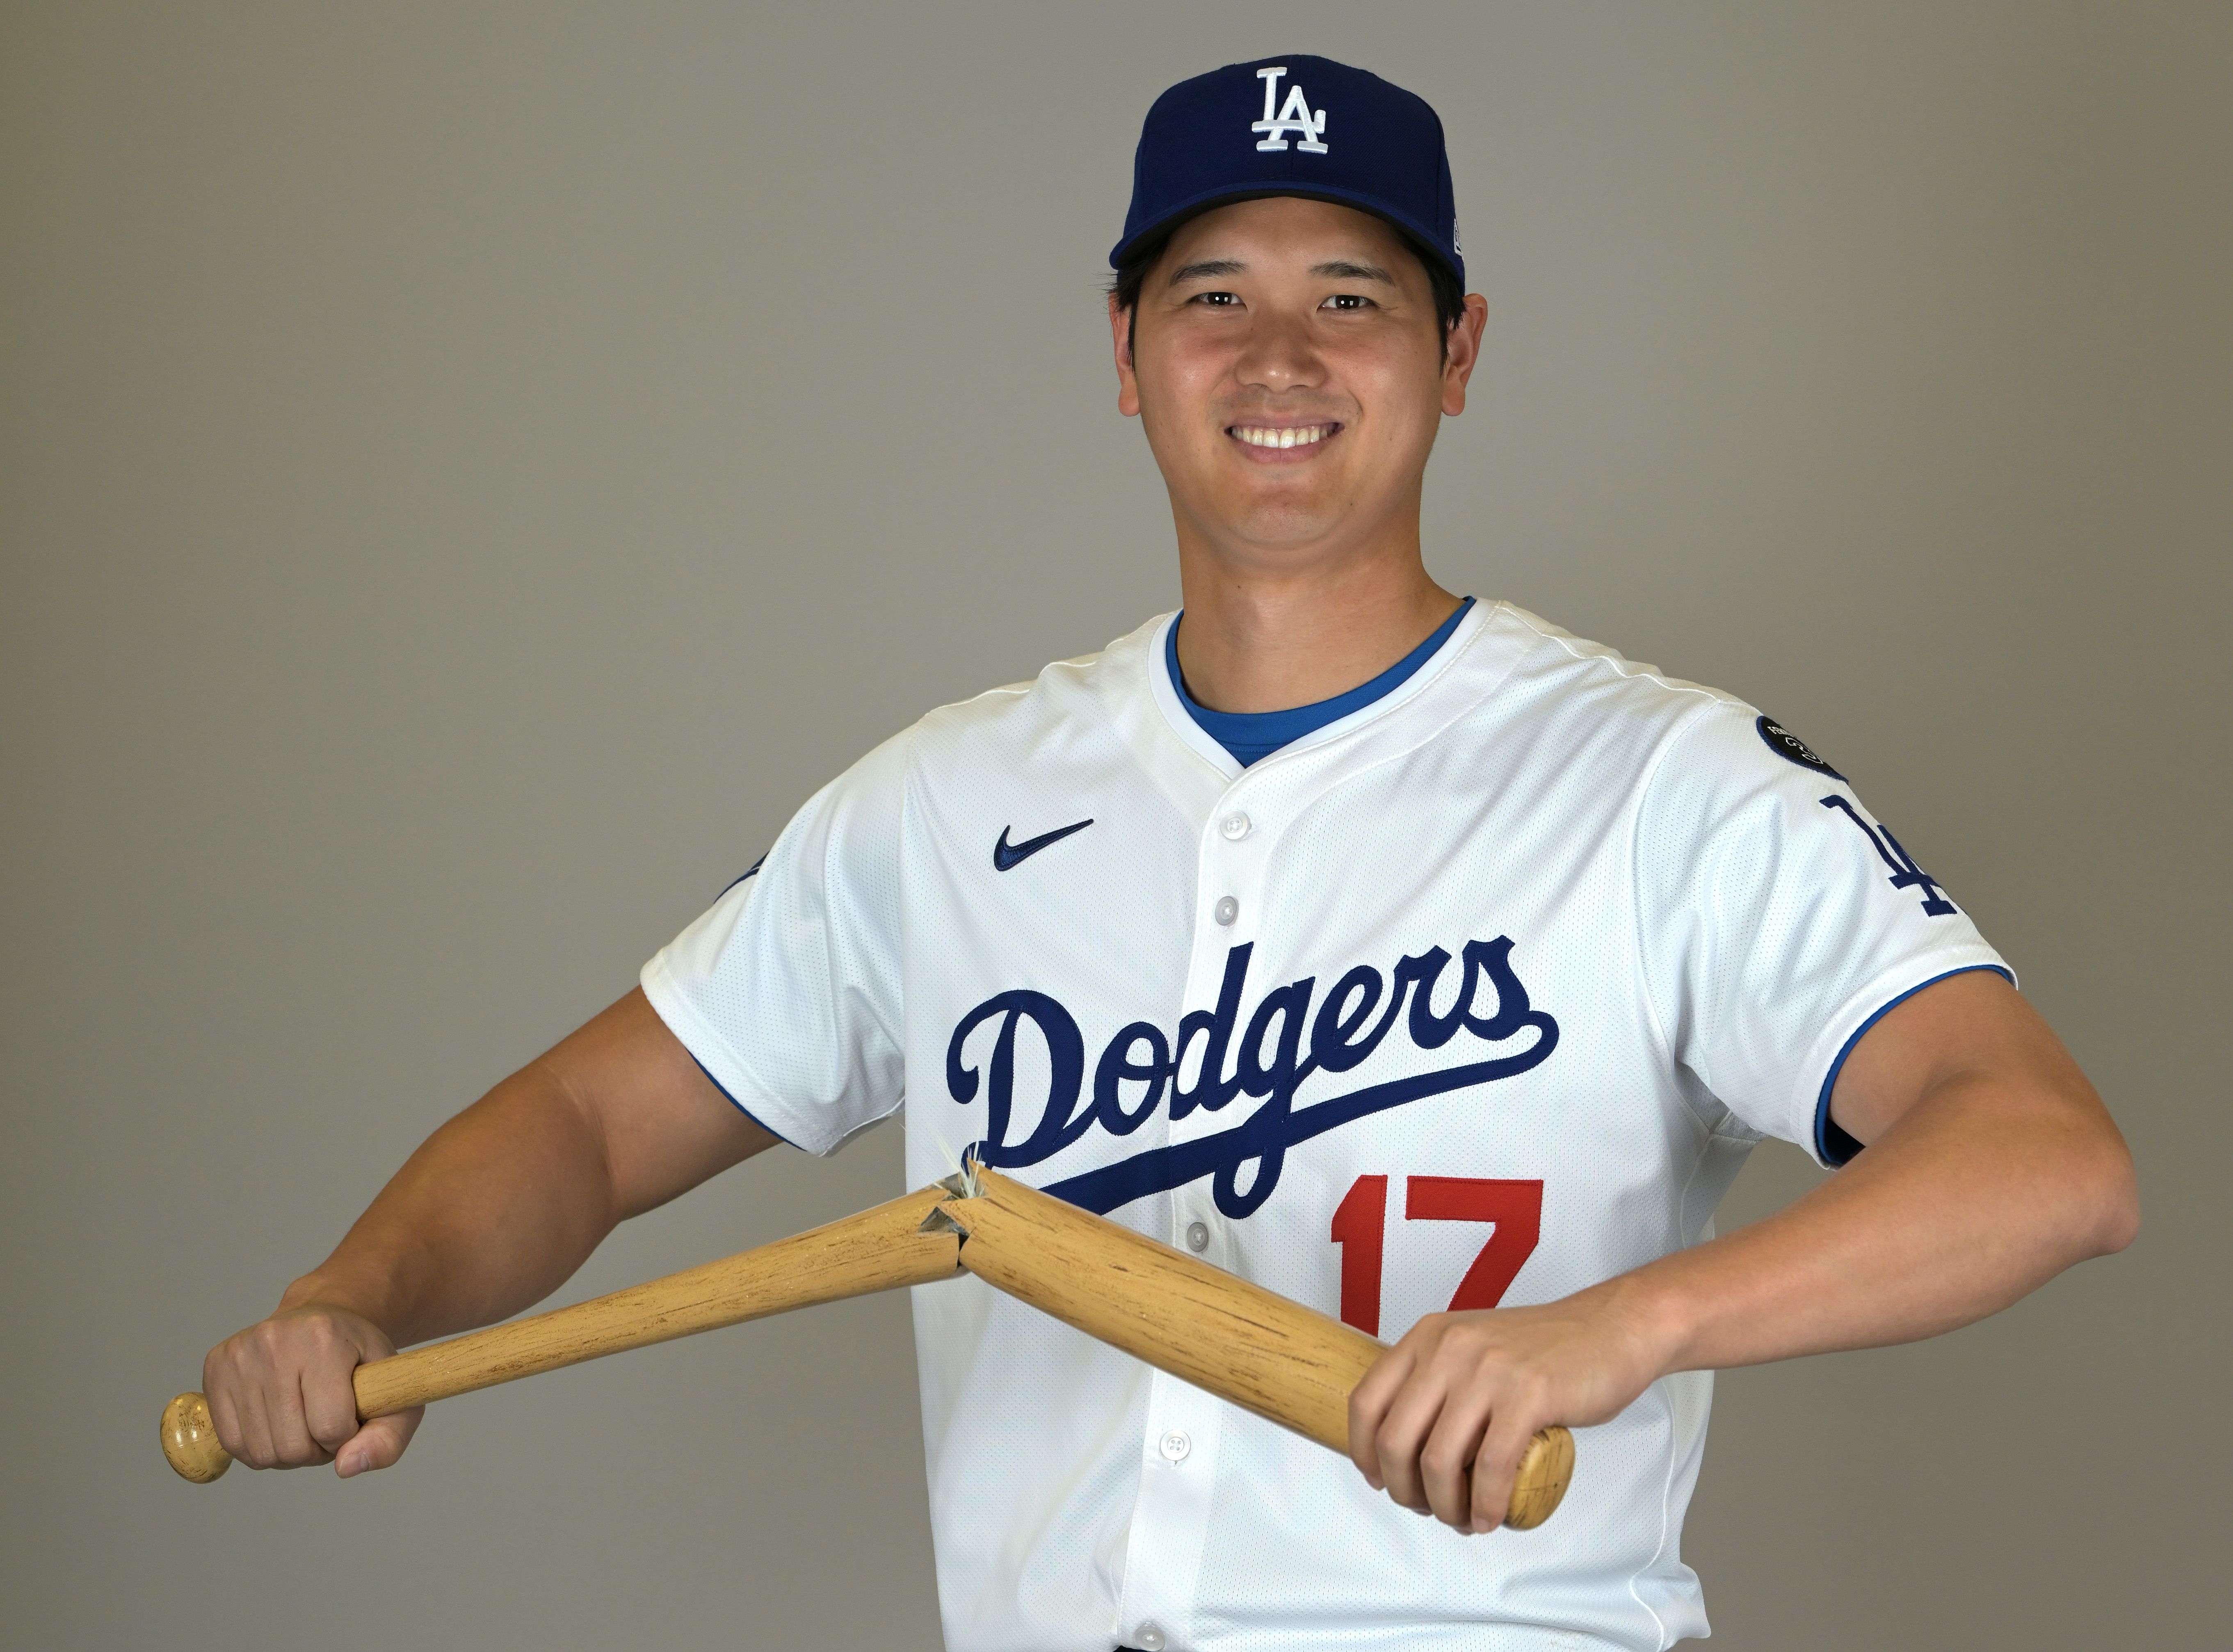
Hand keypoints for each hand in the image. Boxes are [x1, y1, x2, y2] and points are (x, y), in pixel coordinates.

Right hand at [202, 1301, 422, 1476]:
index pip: (330, 1426)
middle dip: (315, 1450)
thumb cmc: (358, 1360)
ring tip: (302, 1421)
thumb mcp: (394, 1392)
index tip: (350, 1420)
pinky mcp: (215, 1366)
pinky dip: (259, 1447)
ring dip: (286, 1453)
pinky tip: (277, 1421)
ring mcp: (240, 1353)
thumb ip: (388, 1438)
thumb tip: (346, 1468)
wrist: (321, 1319)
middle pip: (292, 1446)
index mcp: (325, 1338)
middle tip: (326, 1423)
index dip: (344, 1438)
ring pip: (260, 1452)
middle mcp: (275, 1340)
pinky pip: (232, 1443)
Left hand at [1347, 1286, 1666, 1532]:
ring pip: (1438, 1461)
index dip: (1363, 1452)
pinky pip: (1492, 1467)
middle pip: (1395, 1440)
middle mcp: (1449, 1349)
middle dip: (1403, 1491)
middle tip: (1426, 1508)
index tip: (1379, 1481)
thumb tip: (1405, 1440)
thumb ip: (1438, 1380)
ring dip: (1445, 1507)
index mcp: (1428, 1337)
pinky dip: (1486, 1505)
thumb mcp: (1472, 1348)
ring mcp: (1488, 1371)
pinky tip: (1491, 1518)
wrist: (1609, 1330)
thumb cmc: (1543, 1351)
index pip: (1366, 1401)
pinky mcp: (1528, 1395)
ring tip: (1462, 1519)